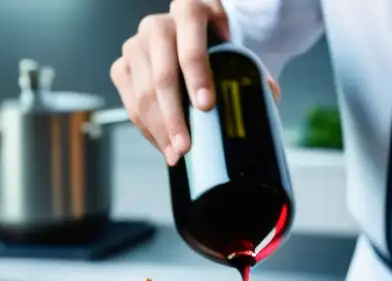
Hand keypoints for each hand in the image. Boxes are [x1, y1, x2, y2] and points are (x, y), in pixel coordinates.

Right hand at [110, 0, 279, 165]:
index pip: (191, 45)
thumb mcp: (236, 52)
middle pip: (162, 75)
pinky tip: (163, 145)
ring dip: (159, 130)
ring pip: (142, 93)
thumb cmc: (218, 50)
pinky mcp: (122, 66)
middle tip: (186, 146)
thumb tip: (269, 95)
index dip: (197, 76)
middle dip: (174, 117)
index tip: (206, 106)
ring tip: (176, 155)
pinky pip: (130, 103)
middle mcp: (157, 25)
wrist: (194, 41)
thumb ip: (250, 71)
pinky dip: (147, 129)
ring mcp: (135, 45)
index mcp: (190, 12)